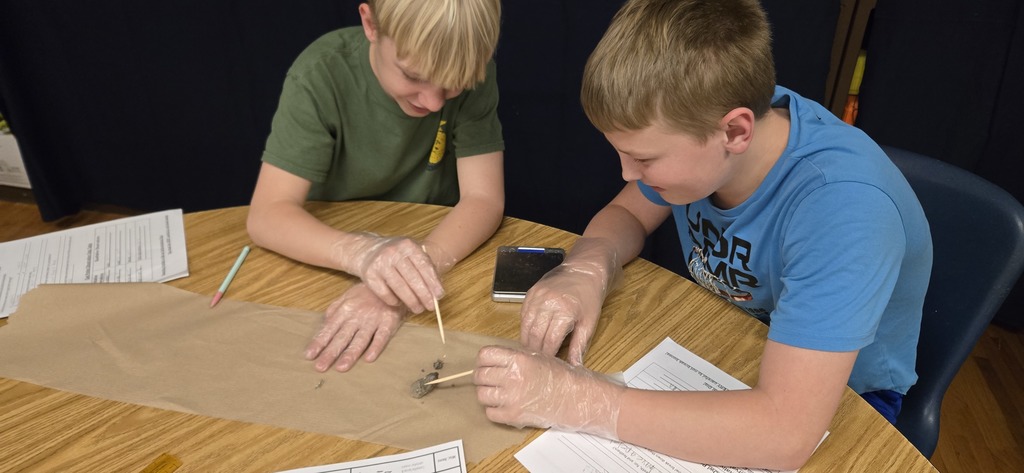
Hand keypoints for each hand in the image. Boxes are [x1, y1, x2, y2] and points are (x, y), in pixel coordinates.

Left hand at [304, 283, 406, 371]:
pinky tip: (369, 359)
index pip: (329, 329)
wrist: (390, 281)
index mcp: (345, 310)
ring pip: (360, 339)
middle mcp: (357, 316)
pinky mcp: (389, 322)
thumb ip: (334, 310)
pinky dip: (376, 347)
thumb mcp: (347, 296)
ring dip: (351, 354)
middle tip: (320, 367)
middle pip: (342, 337)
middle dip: (330, 353)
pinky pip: (382, 336)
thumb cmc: (366, 292)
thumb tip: (324, 324)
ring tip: (341, 367)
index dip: (319, 342)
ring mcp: (373, 320)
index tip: (309, 355)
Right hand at [331, 233, 443, 312]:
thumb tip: (436, 293)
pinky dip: (394, 301)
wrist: (367, 250)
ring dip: (411, 301)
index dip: (433, 282)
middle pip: (412, 278)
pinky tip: (399, 303)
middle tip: (430, 307)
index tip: (439, 295)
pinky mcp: (370, 275)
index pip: (424, 265)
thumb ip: (424, 269)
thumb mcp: (410, 254)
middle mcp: (393, 252)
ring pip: (399, 287)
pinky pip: (385, 293)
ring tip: (418, 309)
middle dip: (424, 295)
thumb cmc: (395, 255)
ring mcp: (380, 263)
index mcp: (408, 245)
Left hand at [474, 345, 623, 438]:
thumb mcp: (537, 356)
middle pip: (480, 376)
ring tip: (497, 393)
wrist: (575, 398)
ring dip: (487, 394)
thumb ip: (513, 356)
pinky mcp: (513, 416)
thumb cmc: (559, 376)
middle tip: (491, 380)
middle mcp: (513, 377)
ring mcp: (512, 398)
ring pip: (481, 395)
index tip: (486, 364)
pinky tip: (504, 406)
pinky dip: (494, 410)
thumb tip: (491, 359)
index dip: (483, 360)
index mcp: (518, 359)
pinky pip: (490, 413)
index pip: (484, 355)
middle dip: (483, 377)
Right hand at [520, 237, 621, 364]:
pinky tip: (529, 335)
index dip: (548, 356)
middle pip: (535, 335)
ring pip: (525, 326)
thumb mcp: (589, 323)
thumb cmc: (589, 297)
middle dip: (535, 351)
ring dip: (527, 340)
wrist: (584, 271)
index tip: (547, 366)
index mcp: (565, 312)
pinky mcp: (530, 293)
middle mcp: (548, 303)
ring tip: (531, 352)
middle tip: (537, 362)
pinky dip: (525, 327)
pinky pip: (523, 315)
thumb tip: (574, 366)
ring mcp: (537, 297)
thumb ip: (579, 346)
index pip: (550, 341)